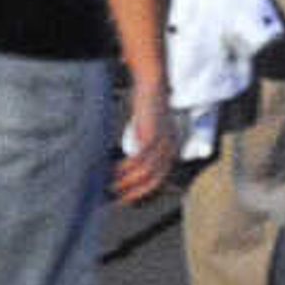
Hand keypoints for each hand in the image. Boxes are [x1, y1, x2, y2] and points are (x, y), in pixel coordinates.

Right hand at [110, 72, 175, 203]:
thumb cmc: (149, 105)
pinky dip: (125, 168)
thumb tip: (132, 157)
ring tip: (112, 188)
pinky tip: (113, 171)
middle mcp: (170, 150)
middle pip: (155, 181)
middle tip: (120, 201)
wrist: (153, 84)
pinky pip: (138, 159)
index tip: (129, 199)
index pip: (161, 180)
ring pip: (146, 173)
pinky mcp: (151, 136)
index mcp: (172, 150)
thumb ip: (147, 143)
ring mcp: (162, 144)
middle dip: (137, 193)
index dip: (145, 192)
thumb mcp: (151, 128)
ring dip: (128, 183)